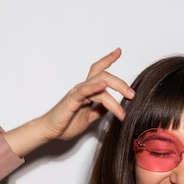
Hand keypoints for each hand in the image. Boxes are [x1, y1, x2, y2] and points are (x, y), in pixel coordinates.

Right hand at [4, 48, 134, 155]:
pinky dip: (95, 87)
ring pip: (99, 82)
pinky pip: (85, 91)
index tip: (118, 51)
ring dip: (116, 89)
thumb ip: (99, 110)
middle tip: (132, 94)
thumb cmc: (66, 124)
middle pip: (103, 75)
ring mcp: (77, 93)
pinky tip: (104, 86)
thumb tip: (110, 107)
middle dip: (120, 83)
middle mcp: (82, 88)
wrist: (50, 131)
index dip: (108, 59)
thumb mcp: (89, 117)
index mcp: (86, 91)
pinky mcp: (72, 100)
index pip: (98, 71)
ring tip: (128, 99)